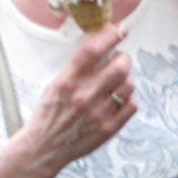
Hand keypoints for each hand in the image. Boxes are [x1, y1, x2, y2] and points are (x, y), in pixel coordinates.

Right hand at [22, 25, 135, 166]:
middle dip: (124, 58)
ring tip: (117, 82)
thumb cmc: (49, 115)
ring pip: (129, 84)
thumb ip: (77, 68)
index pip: (93, 50)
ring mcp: (98, 113)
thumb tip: (101, 47)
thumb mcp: (55, 84)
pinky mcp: (108, 128)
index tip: (121, 29)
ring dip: (126, 79)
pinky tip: (119, 100)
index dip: (110, 35)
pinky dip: (129, 99)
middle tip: (121, 59)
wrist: (45, 147)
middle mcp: (83, 96)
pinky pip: (132, 105)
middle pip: (118, 66)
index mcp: (67, 81)